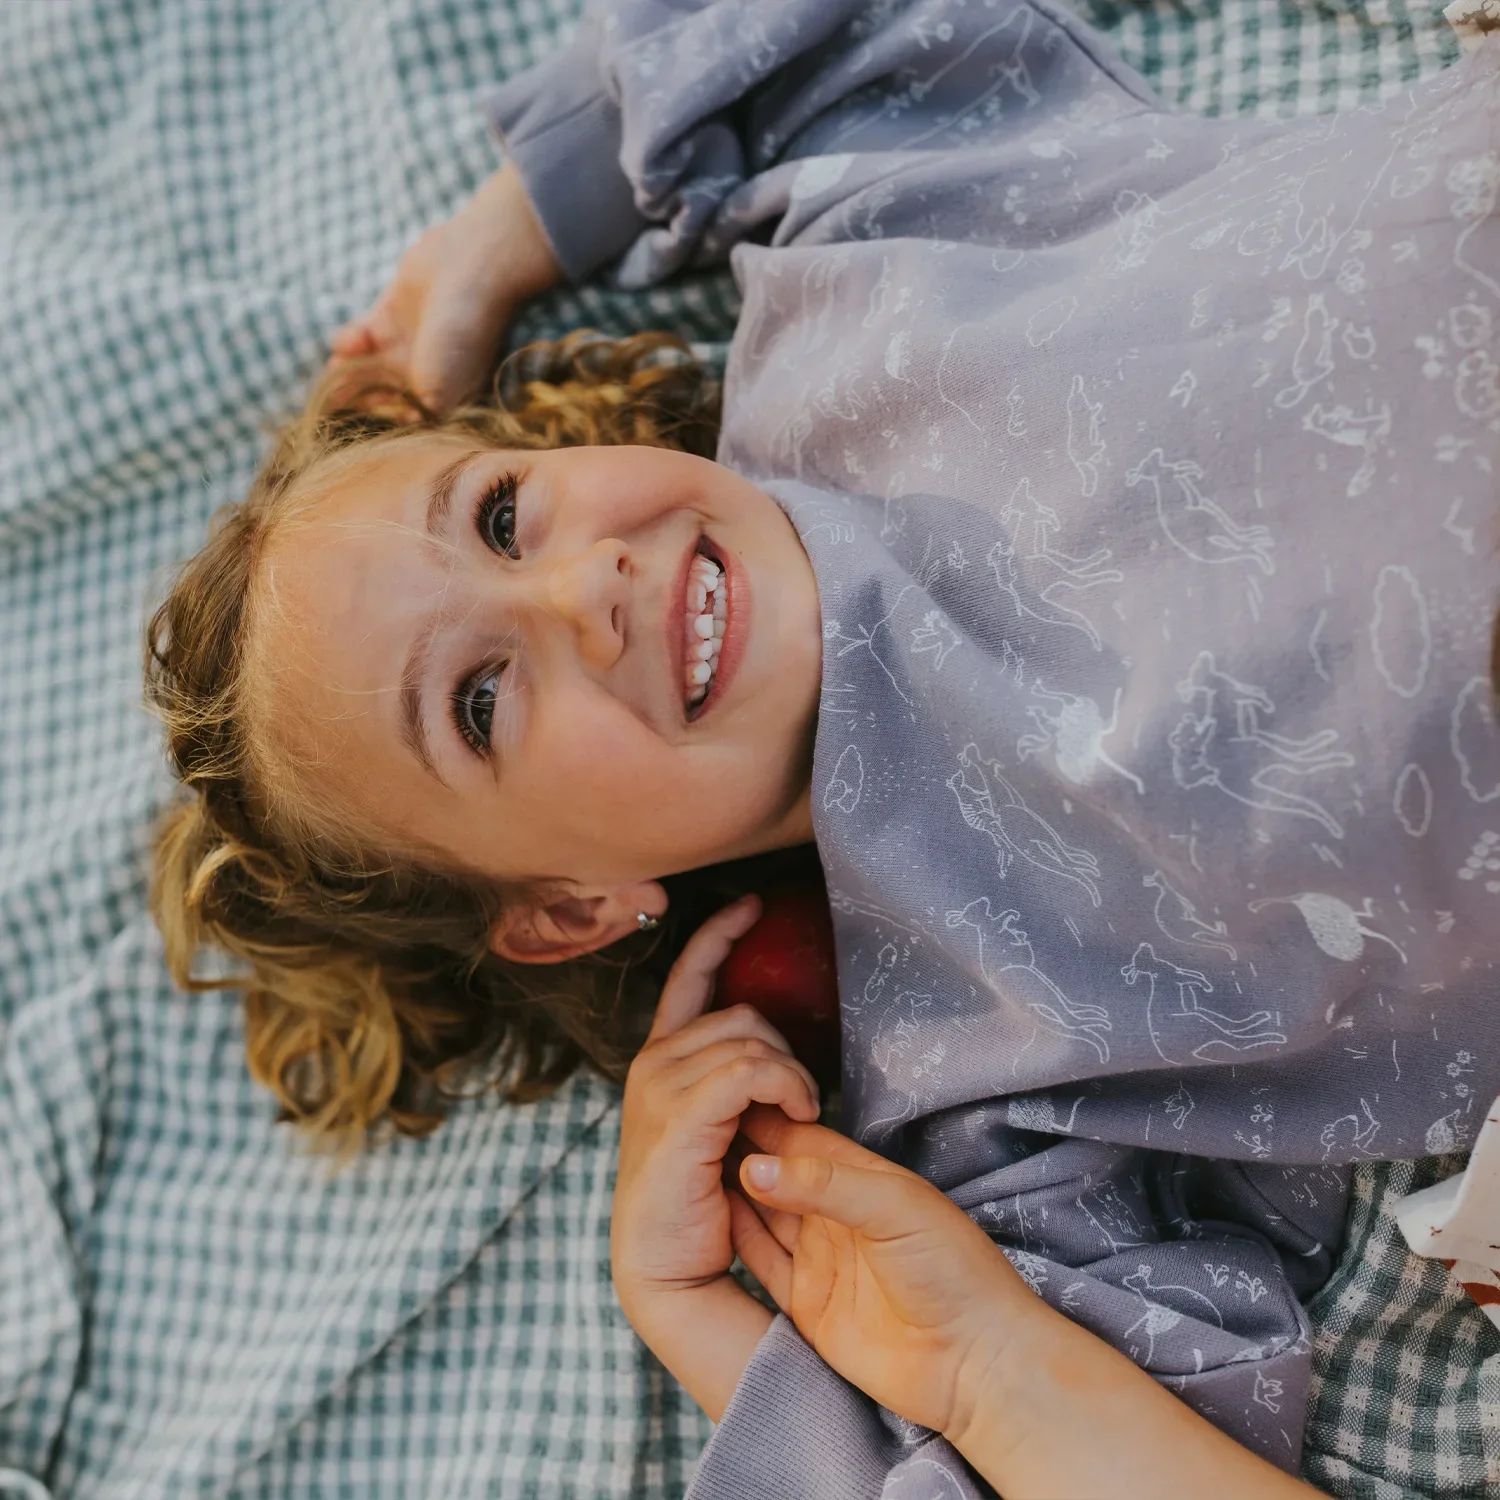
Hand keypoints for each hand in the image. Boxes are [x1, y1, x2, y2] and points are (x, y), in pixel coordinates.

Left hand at [326, 163, 560, 412]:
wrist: (473, 265)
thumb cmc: (462, 334)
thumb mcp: (441, 391)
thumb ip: (413, 419)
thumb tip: (385, 442)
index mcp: (440, 398)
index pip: (401, 423)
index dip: (377, 427)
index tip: (353, 428)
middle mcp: (422, 376)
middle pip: (378, 399)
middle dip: (355, 402)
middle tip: (333, 404)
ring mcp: (404, 345)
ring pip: (362, 371)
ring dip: (346, 374)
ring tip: (339, 372)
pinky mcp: (388, 316)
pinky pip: (358, 339)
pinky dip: (349, 343)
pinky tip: (355, 340)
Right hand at [612, 897, 821, 1315]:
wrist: (669, 1267)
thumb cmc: (703, 1198)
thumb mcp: (718, 1123)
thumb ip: (734, 1077)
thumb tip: (773, 1042)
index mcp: (662, 1058)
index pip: (689, 978)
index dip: (719, 936)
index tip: (753, 905)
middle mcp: (653, 1062)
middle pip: (741, 1012)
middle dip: (784, 1047)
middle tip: (800, 1098)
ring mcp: (659, 1087)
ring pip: (751, 1039)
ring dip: (791, 1073)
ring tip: (804, 1113)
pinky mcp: (678, 1116)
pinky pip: (749, 1069)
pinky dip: (785, 1084)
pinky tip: (801, 1111)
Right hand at [733, 1109, 1327, 1499]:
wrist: (976, 1363)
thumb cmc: (954, 1271)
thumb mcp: (894, 1208)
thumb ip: (824, 1183)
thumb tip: (753, 1163)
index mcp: (858, 1178)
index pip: (796, 1137)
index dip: (756, 1115)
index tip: (710, 1092)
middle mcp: (833, 1213)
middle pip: (771, 1173)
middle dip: (731, 1149)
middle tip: (680, 1125)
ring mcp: (818, 1257)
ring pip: (759, 1215)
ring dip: (725, 1194)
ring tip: (676, 1166)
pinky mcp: (806, 1303)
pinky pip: (761, 1264)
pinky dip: (733, 1241)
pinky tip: (698, 1220)